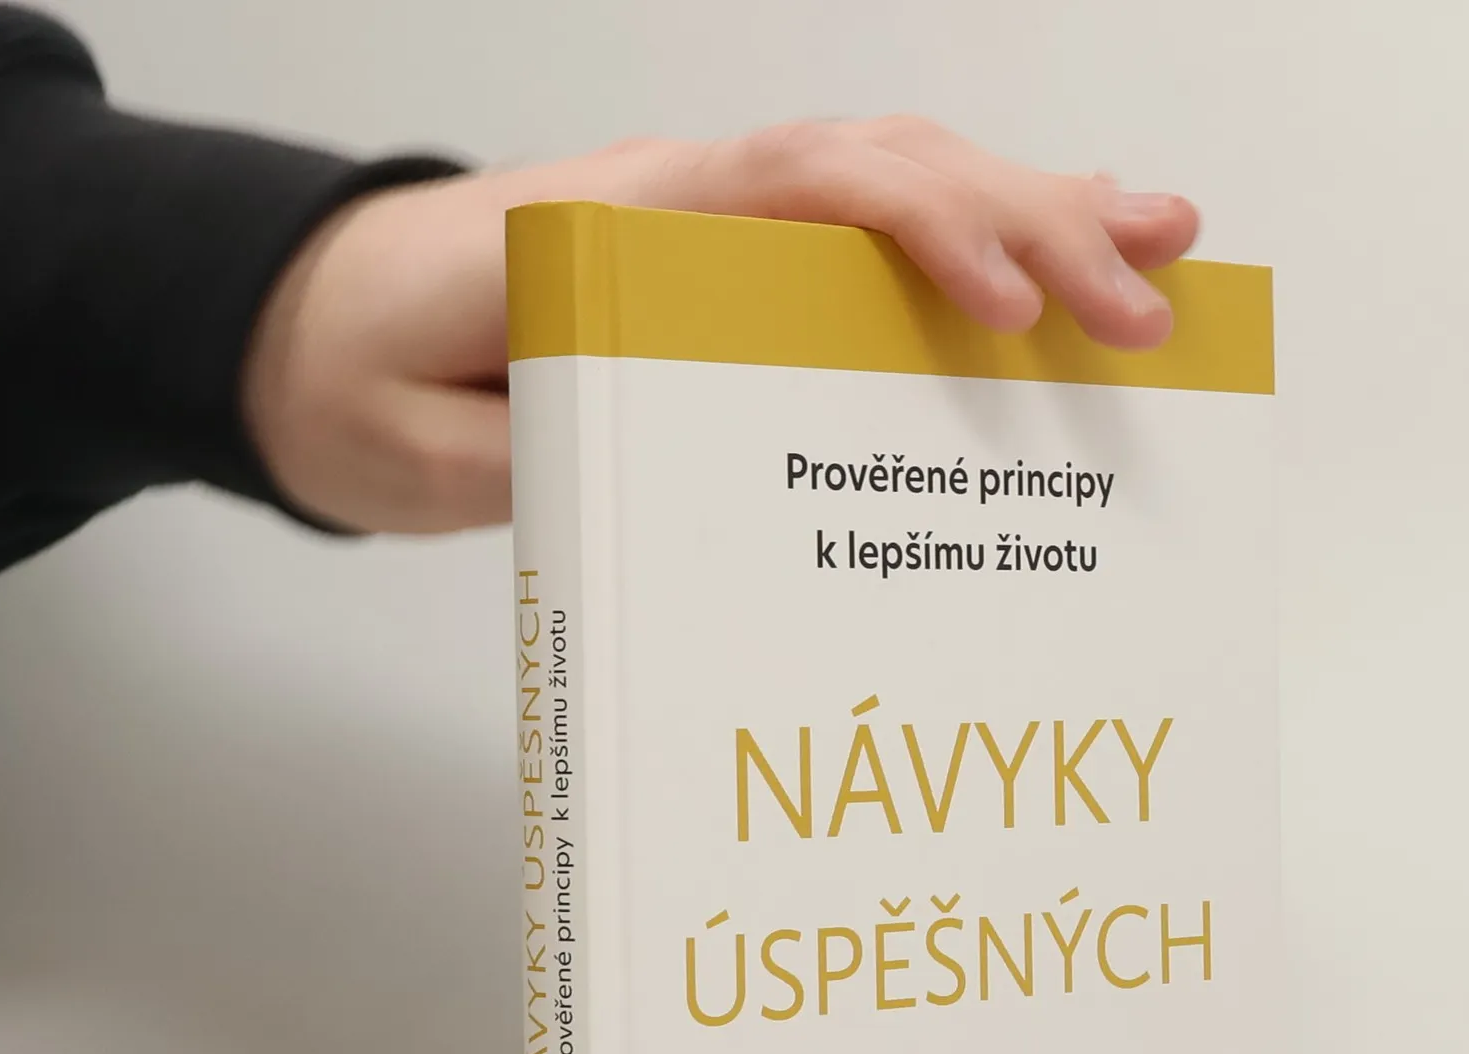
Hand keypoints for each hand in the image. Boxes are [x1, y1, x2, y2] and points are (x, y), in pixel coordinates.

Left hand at [241, 118, 1199, 533]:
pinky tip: (1058, 268)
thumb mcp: (416, 445)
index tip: (1010, 311)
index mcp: (610, 228)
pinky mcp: (730, 267)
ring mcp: (715, 224)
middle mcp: (682, 200)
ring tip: (1161, 249)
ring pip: (894, 190)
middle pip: (880, 173)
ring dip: (1031, 214)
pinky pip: (864, 241)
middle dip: (1024, 229)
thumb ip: (540, 448)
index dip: (917, 233)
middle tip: (1143, 309)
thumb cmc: (357, 378)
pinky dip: (969, 246)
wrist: (307, 328)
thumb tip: (691, 465)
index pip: (792, 189)